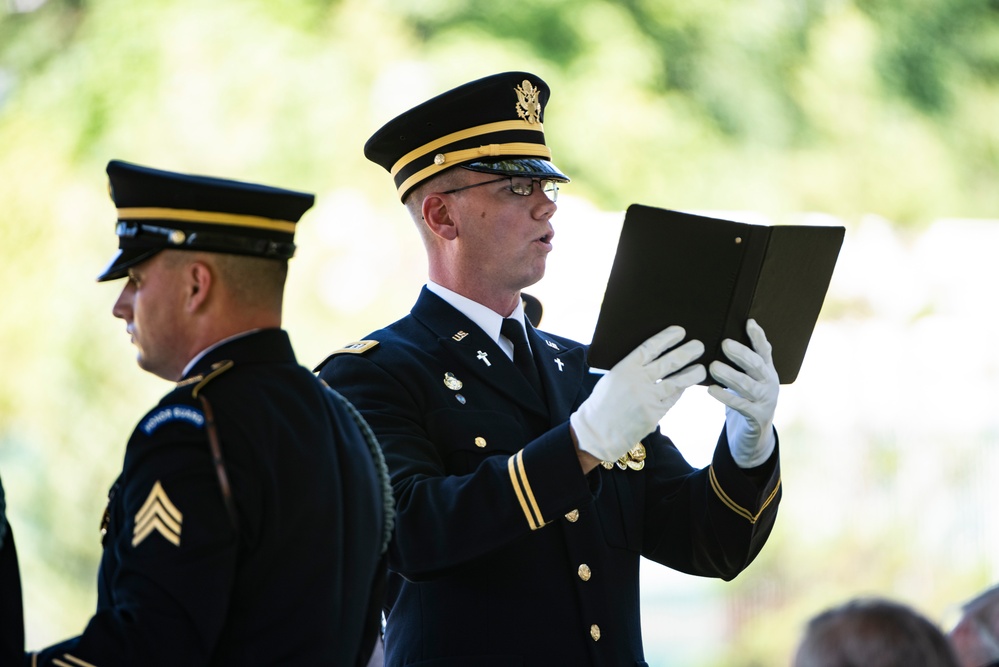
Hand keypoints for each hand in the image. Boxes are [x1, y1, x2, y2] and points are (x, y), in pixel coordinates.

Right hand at [572, 326, 705, 462]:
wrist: (596, 433)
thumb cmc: (602, 404)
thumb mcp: (612, 379)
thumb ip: (632, 369)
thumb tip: (654, 359)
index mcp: (624, 368)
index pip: (650, 347)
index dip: (667, 338)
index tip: (680, 331)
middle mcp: (638, 381)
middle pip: (669, 362)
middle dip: (687, 352)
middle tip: (699, 346)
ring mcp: (647, 399)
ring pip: (677, 382)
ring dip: (692, 373)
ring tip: (702, 368)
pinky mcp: (654, 414)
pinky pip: (672, 399)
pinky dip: (680, 391)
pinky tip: (685, 386)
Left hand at [707, 319, 778, 467]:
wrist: (754, 435)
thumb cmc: (745, 399)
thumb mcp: (746, 380)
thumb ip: (739, 364)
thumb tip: (717, 341)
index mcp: (767, 370)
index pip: (765, 350)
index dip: (758, 337)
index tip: (749, 322)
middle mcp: (769, 383)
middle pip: (756, 365)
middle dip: (741, 353)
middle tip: (724, 343)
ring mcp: (765, 401)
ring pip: (747, 385)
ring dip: (729, 375)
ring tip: (713, 366)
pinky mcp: (757, 417)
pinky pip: (739, 405)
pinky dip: (725, 396)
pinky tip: (710, 390)